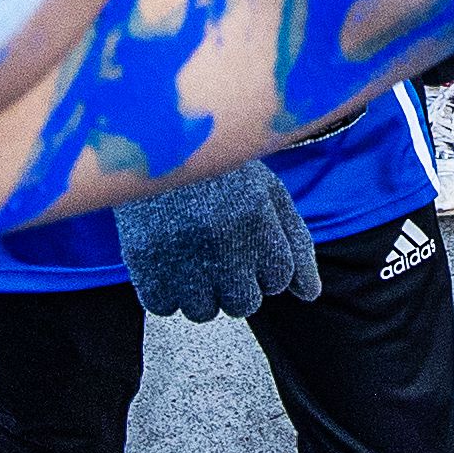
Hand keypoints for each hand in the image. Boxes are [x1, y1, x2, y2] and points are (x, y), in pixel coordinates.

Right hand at [110, 161, 319, 320]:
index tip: (250, 246)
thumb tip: (310, 294)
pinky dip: (166, 294)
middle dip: (237, 286)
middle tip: (221, 256)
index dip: (266, 267)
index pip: (278, 279)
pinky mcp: (143, 261)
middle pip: (243, 304)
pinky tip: (169, 264)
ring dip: (201, 293)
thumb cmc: (220, 172)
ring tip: (193, 259)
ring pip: (203, 311)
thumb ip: (295, 243)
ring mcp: (182, 255)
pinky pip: (163, 306)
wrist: (156, 141)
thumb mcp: (268, 193)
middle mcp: (223, 243)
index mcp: (258, 220)